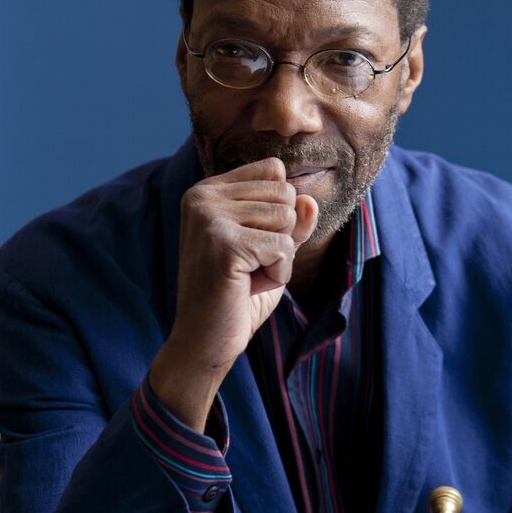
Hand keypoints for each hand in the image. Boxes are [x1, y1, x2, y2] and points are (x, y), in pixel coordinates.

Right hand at [150, 157, 317, 430]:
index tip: (250, 244)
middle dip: (281, 237)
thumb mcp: (272, 250)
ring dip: (279, 257)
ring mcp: (209, 218)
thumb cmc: (238, 295)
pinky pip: (283, 248)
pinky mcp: (223, 244)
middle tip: (248, 266)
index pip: (274, 171)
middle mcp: (202, 196)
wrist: (205, 341)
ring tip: (247, 276)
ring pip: (287, 219)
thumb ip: (292, 221)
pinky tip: (247, 287)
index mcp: (208, 190)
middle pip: (285, 194)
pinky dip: (277, 275)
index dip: (279, 213)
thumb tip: (309, 199)